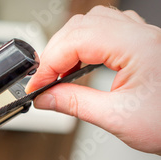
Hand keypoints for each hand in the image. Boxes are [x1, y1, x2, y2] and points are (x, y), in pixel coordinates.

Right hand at [26, 6, 160, 153]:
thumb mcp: (118, 118)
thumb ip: (75, 104)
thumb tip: (45, 98)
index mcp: (137, 46)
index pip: (76, 41)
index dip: (49, 64)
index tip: (36, 85)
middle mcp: (141, 35)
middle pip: (81, 26)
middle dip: (55, 52)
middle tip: (44, 80)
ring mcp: (143, 37)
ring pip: (93, 22)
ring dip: (70, 44)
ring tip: (60, 71)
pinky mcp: (143, 44)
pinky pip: (107, 29)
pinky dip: (86, 42)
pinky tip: (81, 61)